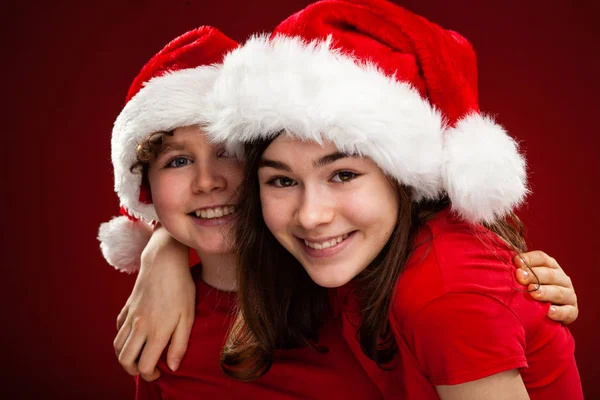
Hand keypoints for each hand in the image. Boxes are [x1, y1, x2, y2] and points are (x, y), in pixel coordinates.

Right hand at [113, 225, 193, 380]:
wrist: (164, 262)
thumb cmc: (181, 288)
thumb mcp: (188, 317)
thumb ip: (180, 344)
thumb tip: (172, 367)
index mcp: (156, 332)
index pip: (144, 366)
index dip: (150, 375)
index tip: (159, 373)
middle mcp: (139, 327)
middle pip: (125, 359)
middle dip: (133, 370)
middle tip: (147, 369)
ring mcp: (130, 316)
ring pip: (117, 346)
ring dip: (125, 356)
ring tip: (139, 356)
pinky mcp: (127, 307)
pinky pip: (118, 329)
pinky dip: (122, 338)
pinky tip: (134, 336)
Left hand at [513, 250, 577, 323]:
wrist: (543, 315)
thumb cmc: (528, 292)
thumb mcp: (524, 279)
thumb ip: (517, 270)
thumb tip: (502, 257)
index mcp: (551, 267)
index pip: (542, 258)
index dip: (529, 259)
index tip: (516, 261)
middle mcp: (562, 279)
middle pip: (550, 274)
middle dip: (534, 275)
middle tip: (520, 277)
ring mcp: (569, 295)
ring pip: (559, 292)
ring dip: (546, 292)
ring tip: (533, 293)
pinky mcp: (572, 312)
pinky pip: (567, 312)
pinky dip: (558, 312)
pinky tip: (549, 312)